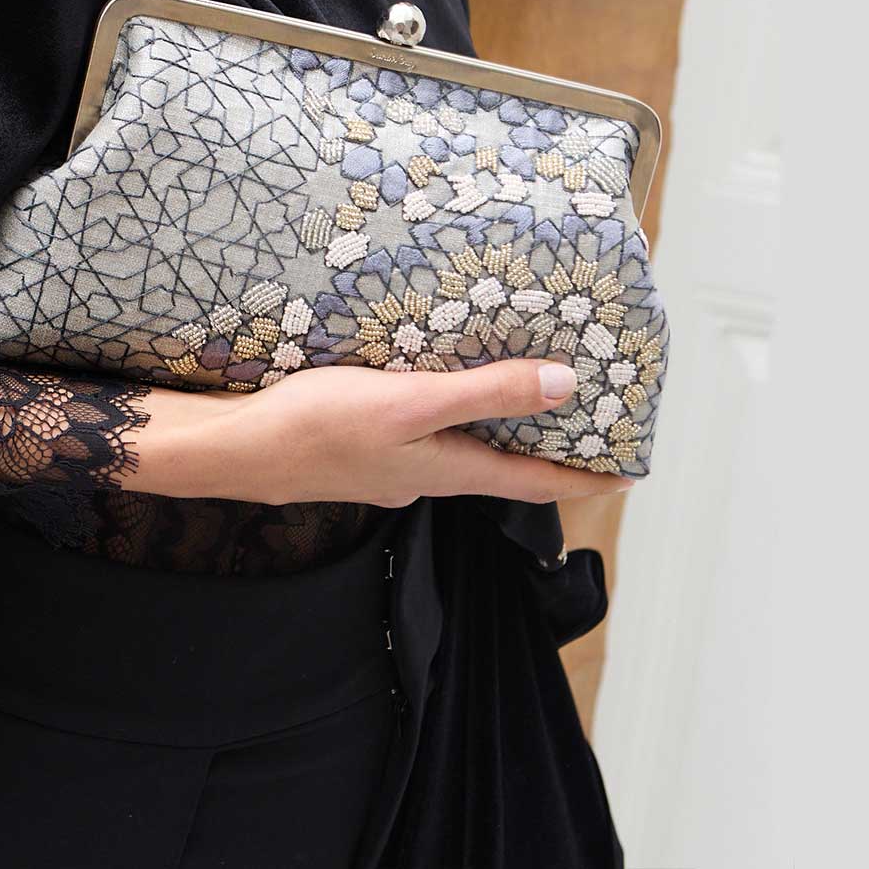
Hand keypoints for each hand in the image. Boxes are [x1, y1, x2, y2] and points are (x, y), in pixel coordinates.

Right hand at [122, 359, 634, 507]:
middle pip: (502, 469)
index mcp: (449, 469)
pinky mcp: (362, 449)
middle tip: (582, 421)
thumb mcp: (412, 403)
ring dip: (497, 432)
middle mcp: (427, 476)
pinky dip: (450, 418)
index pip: (535, 482)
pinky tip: (434, 389)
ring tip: (520, 398)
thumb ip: (487, 393)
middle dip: (544, 449)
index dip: (585, 477)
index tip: (630, 473)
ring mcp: (392, 468)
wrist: (239, 448)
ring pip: (462, 452)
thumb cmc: (322, 425)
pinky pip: (425, 436)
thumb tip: (567, 385)